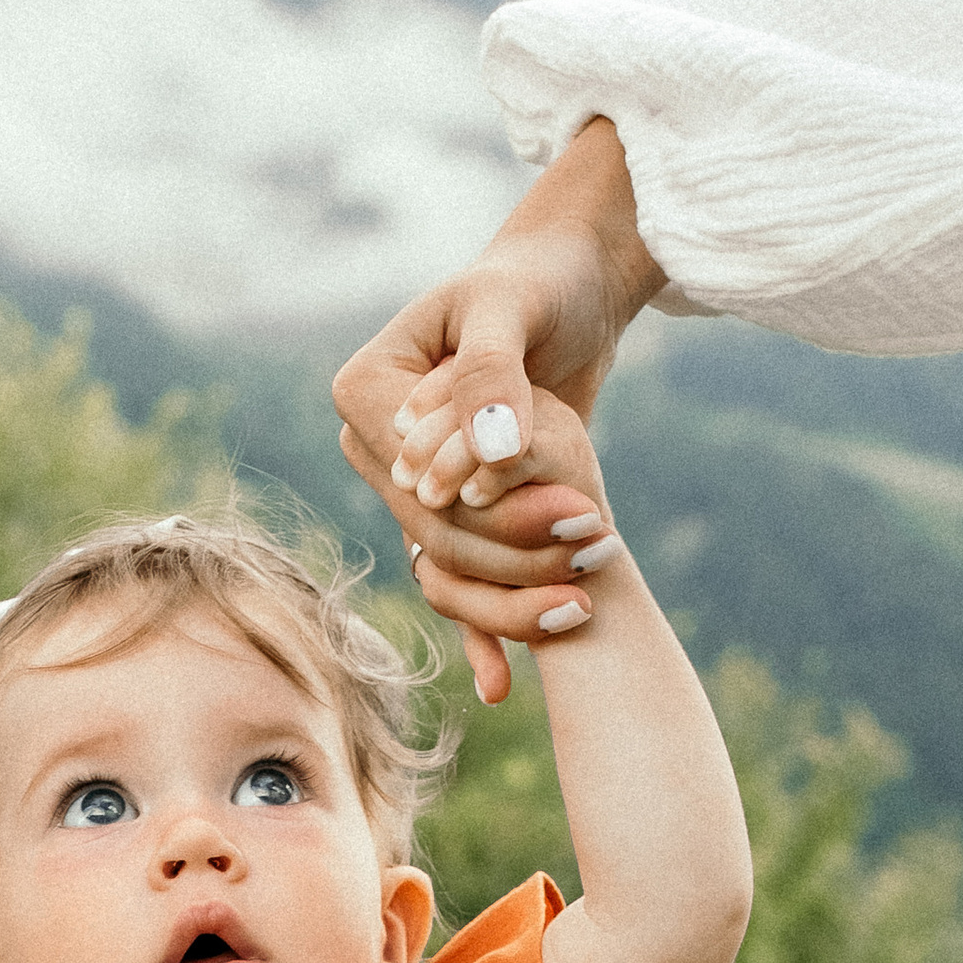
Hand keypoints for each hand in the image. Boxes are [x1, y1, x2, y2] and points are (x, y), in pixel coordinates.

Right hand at [333, 115, 661, 691]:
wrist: (564, 290)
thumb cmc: (536, 280)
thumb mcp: (510, 311)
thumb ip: (491, 374)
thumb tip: (488, 452)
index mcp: (363, 391)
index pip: (415, 475)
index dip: (486, 502)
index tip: (573, 505)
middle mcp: (373, 446)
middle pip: (431, 528)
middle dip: (513, 549)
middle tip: (598, 542)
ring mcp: (405, 486)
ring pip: (448, 563)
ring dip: (512, 591)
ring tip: (584, 597)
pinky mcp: (447, 512)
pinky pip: (459, 578)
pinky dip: (482, 629)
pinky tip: (504, 682)